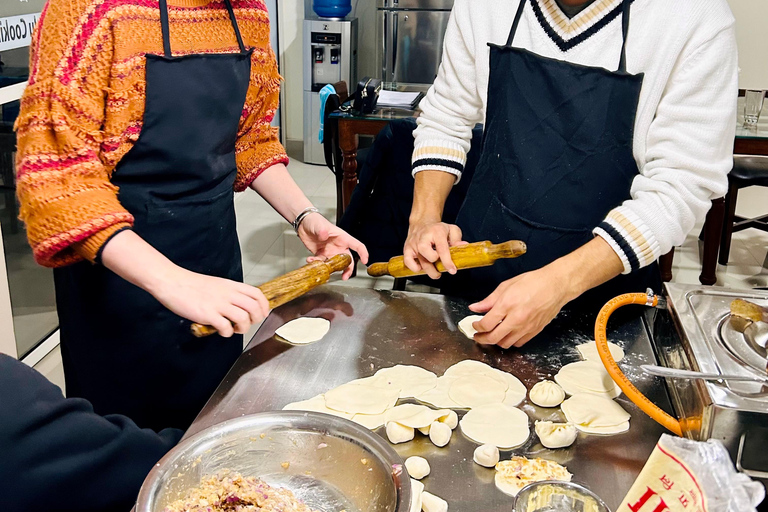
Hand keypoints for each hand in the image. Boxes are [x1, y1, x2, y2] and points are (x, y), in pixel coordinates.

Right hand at [152, 266, 269, 337]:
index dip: (263, 306)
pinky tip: (221, 331)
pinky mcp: (207, 314)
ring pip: (243, 318)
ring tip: (235, 329)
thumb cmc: (191, 284)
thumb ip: (229, 293)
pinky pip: (225, 327)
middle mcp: (227, 294)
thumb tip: (238, 305)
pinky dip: (227, 333)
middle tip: (248, 324)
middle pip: (254, 307)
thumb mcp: (216, 284)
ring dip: (243, 328)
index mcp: (231, 286)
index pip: (256, 294)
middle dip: (256, 319)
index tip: (262, 314)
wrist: (172, 282)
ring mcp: (218, 304)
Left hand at [298, 213, 368, 279]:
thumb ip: (322, 230)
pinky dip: (316, 264)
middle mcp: (338, 246)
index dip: (363, 253)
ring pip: (335, 265)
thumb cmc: (315, 220)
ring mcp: (330, 252)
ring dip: (330, 270)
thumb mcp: (320, 224)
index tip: (365, 261)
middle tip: (345, 277)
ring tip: (324, 271)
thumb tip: (324, 235)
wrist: (303, 224)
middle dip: (348, 269)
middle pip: (348, 260)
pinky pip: (321, 263)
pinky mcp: (321, 255)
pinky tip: (310, 261)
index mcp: (343, 238)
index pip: (357, 246)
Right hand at [403, 221, 465, 278]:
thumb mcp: (451, 230)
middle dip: (437, 265)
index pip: (442, 249)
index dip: (447, 262)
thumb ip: (457, 238)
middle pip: (429, 256)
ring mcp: (414, 244)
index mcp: (436, 232)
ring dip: (430, 271)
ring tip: (436, 272)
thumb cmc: (437, 229)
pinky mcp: (407, 249)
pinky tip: (422, 267)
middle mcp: (423, 237)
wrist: (421, 223)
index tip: (452, 270)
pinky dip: (415, 268)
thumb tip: (463, 245)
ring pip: (421, 262)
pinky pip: (408, 262)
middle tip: (442, 267)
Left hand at [468, 265, 570, 348]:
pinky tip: (507, 334)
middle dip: (482, 339)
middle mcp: (516, 318)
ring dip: (496, 341)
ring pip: (505, 344)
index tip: (475, 325)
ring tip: (492, 334)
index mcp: (507, 304)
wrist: (556, 285)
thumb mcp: (506, 286)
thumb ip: (489, 300)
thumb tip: (475, 307)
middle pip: (493, 338)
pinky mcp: (535, 331)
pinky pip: (519, 343)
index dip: (477, 327)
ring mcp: (526, 327)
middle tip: (478, 335)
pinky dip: (510, 341)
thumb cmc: (534, 282)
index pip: (486, 324)